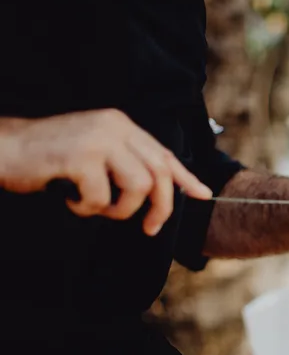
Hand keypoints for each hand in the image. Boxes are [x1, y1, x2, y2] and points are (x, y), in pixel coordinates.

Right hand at [0, 109, 211, 235]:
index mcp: (120, 125)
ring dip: (120, 210)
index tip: (203, 195)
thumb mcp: (94, 154)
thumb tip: (162, 191)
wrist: (3, 148)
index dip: (185, 178)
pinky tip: (69, 201)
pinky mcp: (79, 157)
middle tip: (150, 229)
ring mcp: (97, 140)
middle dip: (161, 208)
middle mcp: (114, 127)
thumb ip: (125, 164)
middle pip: (159, 173)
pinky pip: (101, 198)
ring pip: (138, 187)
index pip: (163, 154)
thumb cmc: (48, 159)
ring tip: (96, 208)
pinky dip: (87, 209)